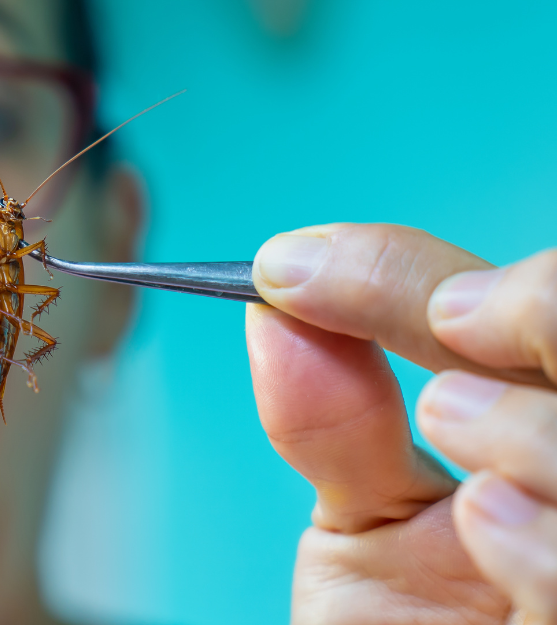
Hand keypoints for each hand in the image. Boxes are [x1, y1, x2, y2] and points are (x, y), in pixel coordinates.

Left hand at [247, 223, 556, 623]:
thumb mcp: (364, 522)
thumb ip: (334, 423)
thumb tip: (273, 314)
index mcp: (539, 426)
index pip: (516, 312)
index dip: (409, 272)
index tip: (290, 268)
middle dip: (534, 307)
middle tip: (446, 323)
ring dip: (532, 421)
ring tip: (453, 433)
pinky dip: (545, 535)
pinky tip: (487, 514)